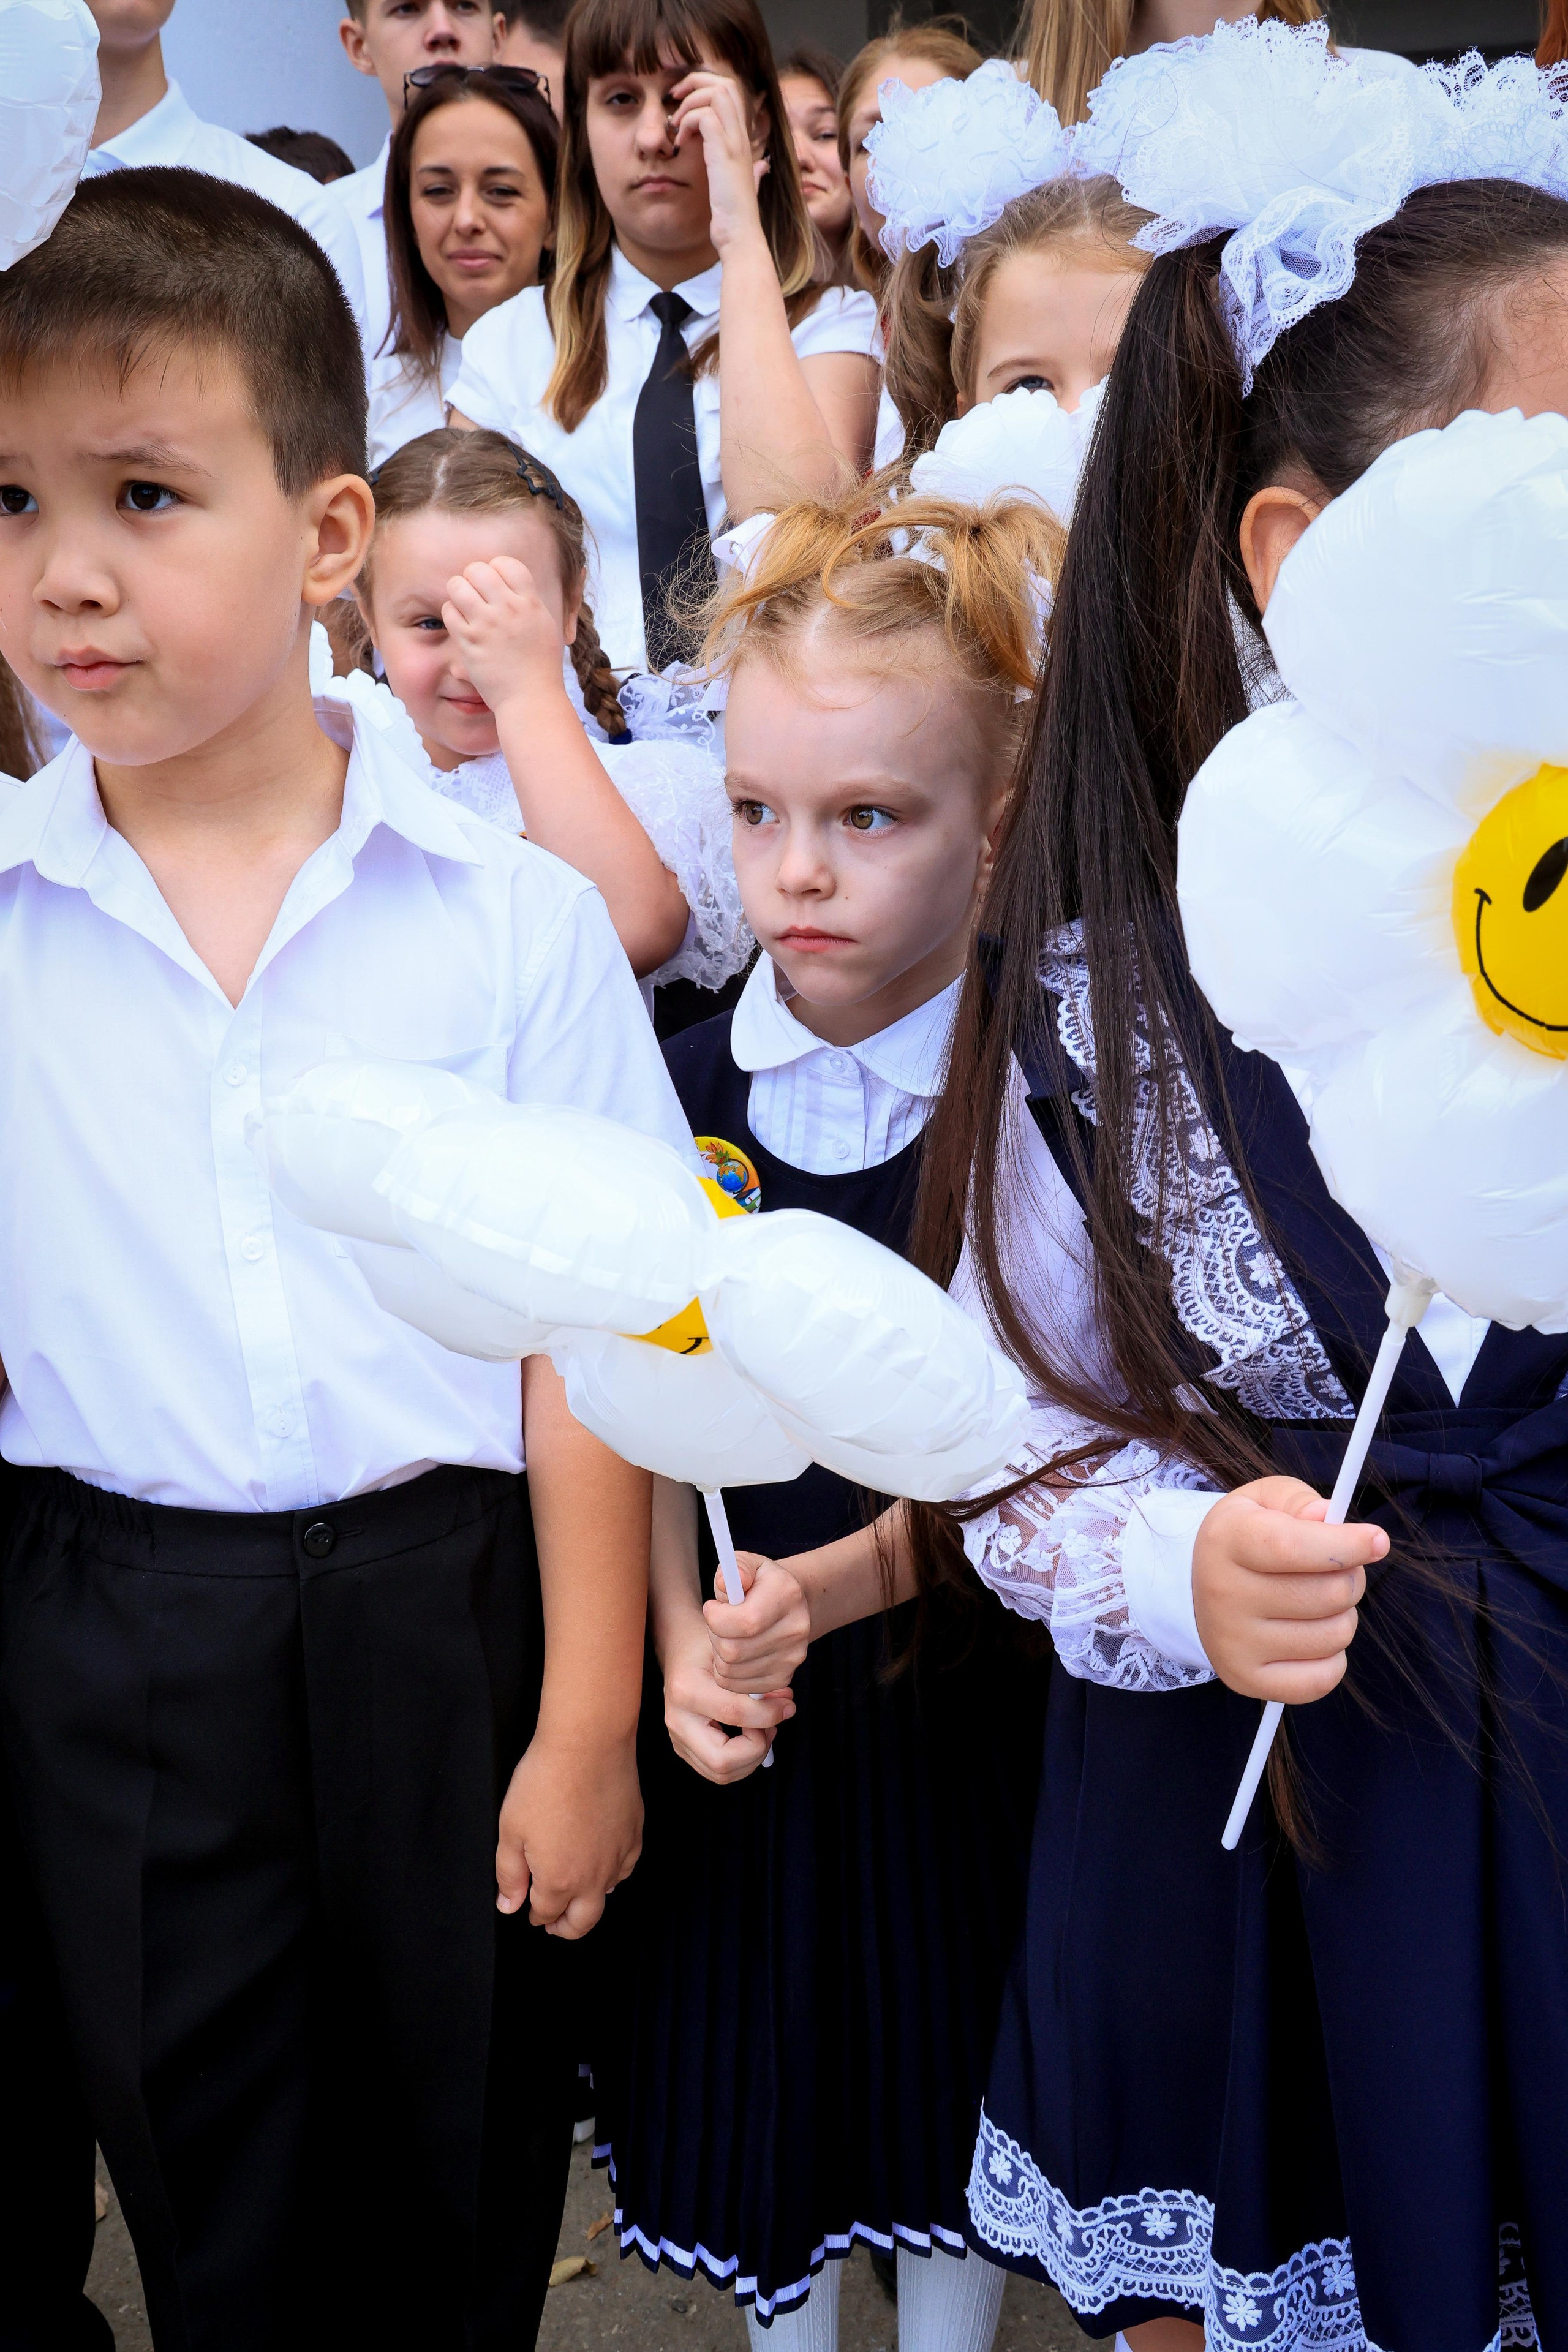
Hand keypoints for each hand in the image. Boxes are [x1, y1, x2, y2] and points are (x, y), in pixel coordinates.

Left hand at [441, 556, 565, 721]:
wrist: (531, 699)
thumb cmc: (540, 666)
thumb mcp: (543, 626)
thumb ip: (527, 602)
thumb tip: (509, 583)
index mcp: (530, 603)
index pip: (505, 563)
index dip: (496, 570)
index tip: (495, 587)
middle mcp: (508, 609)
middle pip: (477, 569)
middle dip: (472, 579)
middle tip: (476, 597)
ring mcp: (487, 624)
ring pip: (457, 585)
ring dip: (458, 593)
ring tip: (465, 607)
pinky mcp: (469, 641)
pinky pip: (449, 611)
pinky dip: (451, 614)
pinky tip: (461, 625)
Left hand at [495, 1729, 641, 1937]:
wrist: (587, 1744)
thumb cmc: (546, 1781)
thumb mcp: (510, 1830)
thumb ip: (509, 1875)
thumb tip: (509, 1906)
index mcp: (559, 1880)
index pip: (545, 1913)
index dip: (534, 1915)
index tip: (528, 1911)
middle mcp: (593, 1876)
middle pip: (582, 1922)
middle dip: (565, 1928)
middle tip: (553, 1925)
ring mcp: (618, 1856)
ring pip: (607, 1896)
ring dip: (589, 1901)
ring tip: (576, 1894)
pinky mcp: (634, 1834)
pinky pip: (625, 1868)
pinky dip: (612, 1876)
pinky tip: (603, 1866)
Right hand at [661, 1607, 793, 1783]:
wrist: (678, 1647)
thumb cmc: (707, 1644)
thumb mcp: (731, 1650)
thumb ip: (759, 1678)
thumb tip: (786, 1704)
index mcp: (686, 1689)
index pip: (734, 1714)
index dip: (769, 1714)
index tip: (787, 1705)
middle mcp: (676, 1719)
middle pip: (722, 1762)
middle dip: (757, 1749)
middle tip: (771, 1725)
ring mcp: (677, 1738)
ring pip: (721, 1773)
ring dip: (751, 1757)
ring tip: (763, 1729)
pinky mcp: (683, 1748)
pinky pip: (717, 1771)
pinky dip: (742, 1760)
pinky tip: (751, 1734)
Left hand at [669, 68, 768, 255]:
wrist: (740, 236)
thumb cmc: (737, 216)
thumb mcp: (747, 187)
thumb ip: (755, 173)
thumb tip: (763, 168)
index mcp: (742, 139)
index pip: (730, 90)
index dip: (705, 85)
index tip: (683, 101)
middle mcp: (741, 135)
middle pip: (725, 82)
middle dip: (695, 82)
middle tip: (676, 99)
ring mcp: (733, 142)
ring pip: (716, 92)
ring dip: (690, 102)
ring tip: (677, 126)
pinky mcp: (723, 152)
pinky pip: (705, 116)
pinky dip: (687, 122)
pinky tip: (681, 142)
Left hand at [703, 1550, 812, 1692]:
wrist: (789, 1604)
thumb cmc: (759, 1583)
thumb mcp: (746, 1564)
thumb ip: (735, 1568)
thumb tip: (727, 1583)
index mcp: (786, 1595)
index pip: (744, 1622)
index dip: (716, 1618)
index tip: (712, 1607)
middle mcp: (795, 1628)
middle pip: (733, 1651)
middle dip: (714, 1637)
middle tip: (718, 1624)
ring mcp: (792, 1657)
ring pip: (731, 1672)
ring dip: (719, 1656)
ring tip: (727, 1637)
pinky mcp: (784, 1677)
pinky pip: (739, 1687)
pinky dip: (728, 1674)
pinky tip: (734, 1654)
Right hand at [1192, 1475, 1387, 1703]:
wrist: (1202, 1588)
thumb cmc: (1248, 1538)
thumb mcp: (1265, 1502)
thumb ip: (1301, 1502)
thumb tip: (1328, 1518)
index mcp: (1228, 1540)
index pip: (1293, 1547)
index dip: (1346, 1545)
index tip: (1377, 1540)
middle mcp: (1223, 1594)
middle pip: (1328, 1593)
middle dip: (1352, 1578)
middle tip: (1338, 1571)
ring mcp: (1232, 1643)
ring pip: (1335, 1636)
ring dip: (1343, 1617)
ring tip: (1318, 1604)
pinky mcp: (1244, 1679)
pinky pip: (1323, 1678)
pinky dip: (1332, 1658)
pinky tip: (1311, 1637)